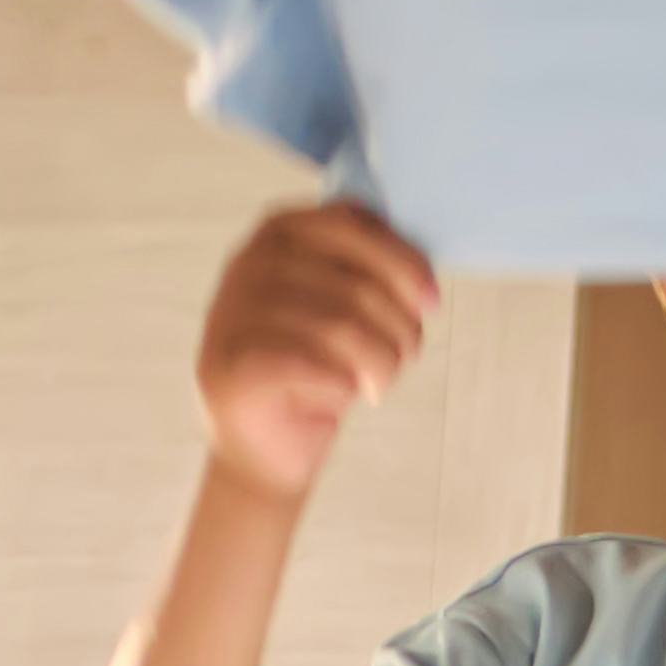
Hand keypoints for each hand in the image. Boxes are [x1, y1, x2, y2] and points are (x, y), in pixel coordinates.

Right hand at [196, 200, 438, 497]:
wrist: (261, 442)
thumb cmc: (312, 365)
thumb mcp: (342, 303)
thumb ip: (369, 272)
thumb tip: (421, 283)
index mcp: (278, 234)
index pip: (350, 223)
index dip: (403, 261)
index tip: (430, 300)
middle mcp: (250, 264)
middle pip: (358, 286)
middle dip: (400, 328)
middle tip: (404, 355)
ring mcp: (235, 314)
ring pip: (345, 329)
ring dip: (381, 364)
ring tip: (377, 382)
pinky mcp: (235, 367)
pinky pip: (322, 368)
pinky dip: (347, 387)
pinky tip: (341, 393)